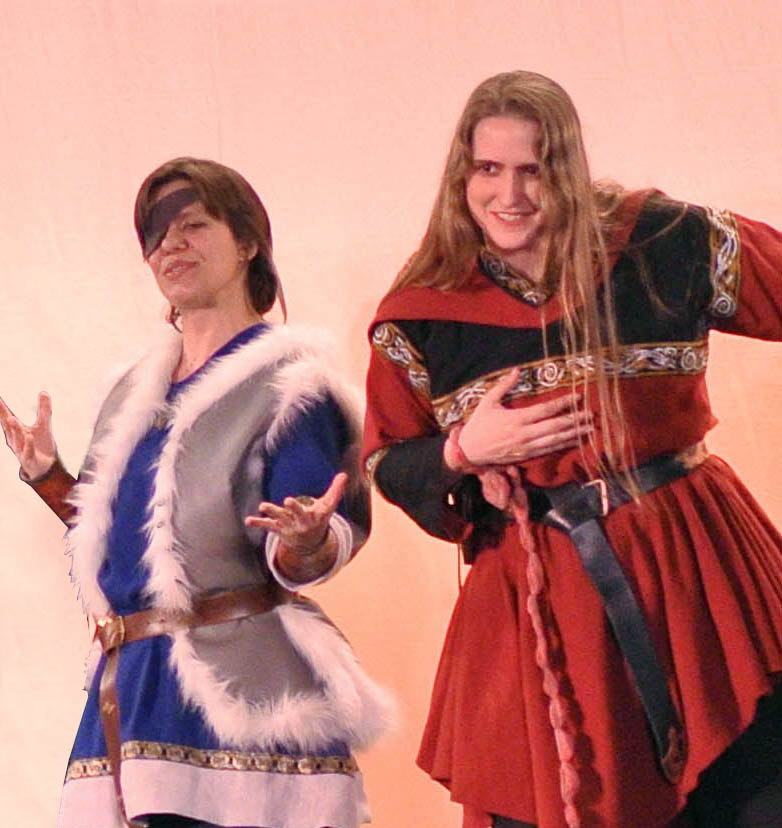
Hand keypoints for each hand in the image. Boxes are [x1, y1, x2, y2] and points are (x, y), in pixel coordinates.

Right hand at [0, 392, 57, 479]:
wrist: (45, 467)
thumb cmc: (40, 445)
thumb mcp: (43, 425)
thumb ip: (44, 410)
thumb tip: (43, 391)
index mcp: (16, 429)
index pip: (6, 415)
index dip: (1, 406)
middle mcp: (15, 439)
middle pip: (8, 425)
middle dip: (2, 414)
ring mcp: (20, 449)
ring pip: (16, 438)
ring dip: (14, 429)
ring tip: (12, 418)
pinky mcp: (29, 460)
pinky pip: (27, 451)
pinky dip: (27, 444)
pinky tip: (29, 436)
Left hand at [246, 472, 347, 583]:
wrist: (311, 544)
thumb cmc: (320, 519)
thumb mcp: (329, 506)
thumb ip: (336, 490)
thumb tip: (344, 474)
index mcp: (313, 516)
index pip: (309, 510)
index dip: (299, 507)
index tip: (290, 500)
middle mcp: (301, 522)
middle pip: (296, 514)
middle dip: (292, 509)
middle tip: (287, 502)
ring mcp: (289, 526)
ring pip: (280, 519)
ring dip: (272, 513)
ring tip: (263, 506)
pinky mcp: (279, 529)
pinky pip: (268, 526)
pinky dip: (258, 523)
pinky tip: (248, 520)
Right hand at [455, 369, 591, 466]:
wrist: (470, 451)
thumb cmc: (479, 424)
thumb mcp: (488, 401)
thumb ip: (504, 385)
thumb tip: (517, 369)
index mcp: (516, 418)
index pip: (546, 409)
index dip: (563, 403)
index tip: (577, 396)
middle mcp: (525, 434)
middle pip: (556, 426)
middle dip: (575, 419)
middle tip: (590, 413)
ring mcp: (527, 446)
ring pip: (556, 440)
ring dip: (574, 434)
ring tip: (589, 428)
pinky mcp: (527, 456)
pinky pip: (549, 450)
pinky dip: (564, 445)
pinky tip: (575, 441)